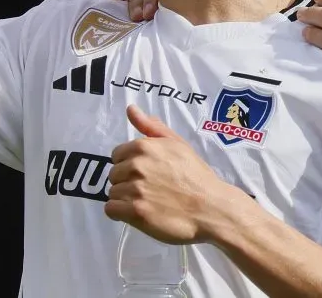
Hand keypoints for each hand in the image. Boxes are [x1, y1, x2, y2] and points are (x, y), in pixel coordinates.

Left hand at [105, 105, 240, 243]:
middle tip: (149, 188)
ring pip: (113, 192)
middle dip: (126, 181)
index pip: (117, 154)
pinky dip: (121, 213)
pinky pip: (111, 209)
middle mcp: (135, 166)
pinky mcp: (135, 212)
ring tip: (147, 201)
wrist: (210, 207)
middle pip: (114, 174)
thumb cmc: (196, 175)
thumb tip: (131, 109)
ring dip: (125, 198)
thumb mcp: (177, 144)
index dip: (129, 164)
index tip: (145, 173)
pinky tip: (138, 213)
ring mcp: (135, 190)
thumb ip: (151, 127)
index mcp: (143, 147)